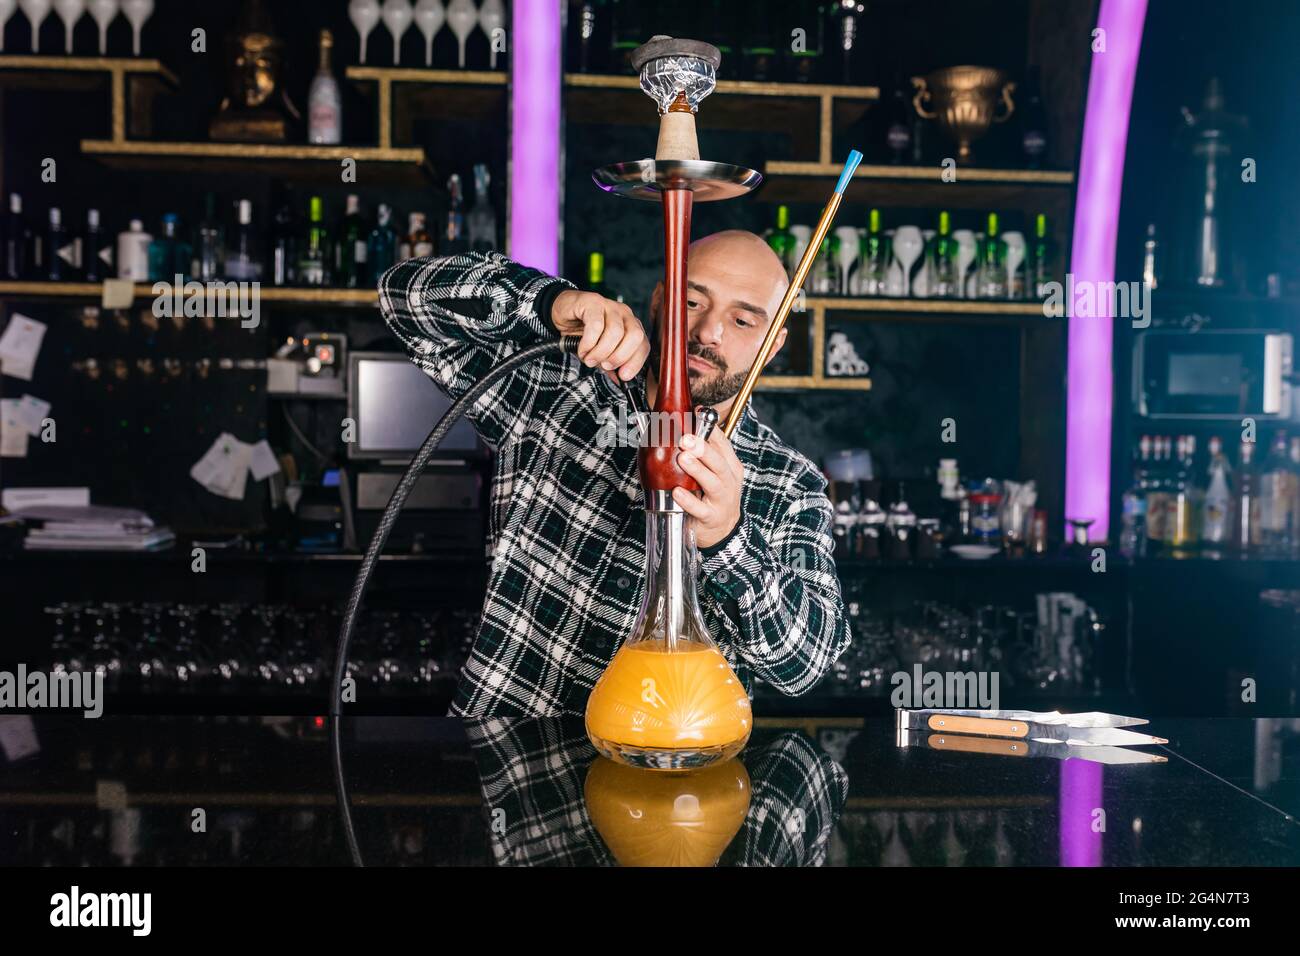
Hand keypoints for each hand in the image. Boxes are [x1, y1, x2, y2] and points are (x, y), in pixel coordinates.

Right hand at [550, 289, 649, 383]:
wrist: (562, 312)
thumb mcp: (599, 351)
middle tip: (605, 365)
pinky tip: (582, 348)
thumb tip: (620, 380)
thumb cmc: (582, 331)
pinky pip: (596, 326)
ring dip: (601, 352)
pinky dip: (589, 343)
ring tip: (589, 359)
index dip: (635, 362)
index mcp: (630, 326)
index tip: (624, 376)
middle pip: (635, 336)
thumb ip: (610, 364)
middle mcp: (624, 314)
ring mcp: (610, 306)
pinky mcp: (593, 302)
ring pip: (615, 332)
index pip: (643, 344)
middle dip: (620, 356)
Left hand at [672, 426, 743, 549]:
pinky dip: (688, 500)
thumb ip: (702, 453)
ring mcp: (721, 500)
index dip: (710, 428)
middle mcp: (728, 480)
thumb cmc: (714, 495)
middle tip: (685, 438)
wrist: (723, 530)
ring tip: (683, 459)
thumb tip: (681, 426)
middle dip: (702, 448)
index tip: (696, 413)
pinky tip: (677, 492)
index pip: (722, 442)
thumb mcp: (714, 472)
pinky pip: (700, 508)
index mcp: (729, 466)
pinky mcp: (711, 517)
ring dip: (697, 470)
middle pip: (718, 461)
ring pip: (713, 482)